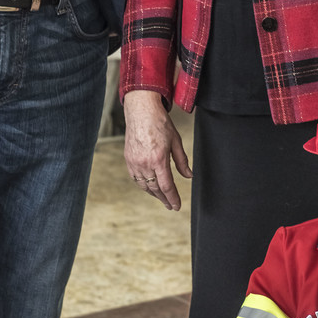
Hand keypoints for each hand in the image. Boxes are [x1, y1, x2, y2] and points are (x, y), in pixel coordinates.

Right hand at [123, 89, 191, 211]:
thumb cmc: (160, 123)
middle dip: (164, 199)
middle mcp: (145, 163)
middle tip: (170, 206)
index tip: (177, 206)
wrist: (141, 111)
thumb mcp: (176, 141)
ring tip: (161, 198)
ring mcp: (134, 162)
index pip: (167, 186)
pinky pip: (135, 178)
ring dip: (153, 194)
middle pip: (155, 189)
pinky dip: (143, 185)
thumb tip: (188, 176)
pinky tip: (149, 186)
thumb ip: (182, 161)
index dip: (172, 198)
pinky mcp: (128, 159)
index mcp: (159, 159)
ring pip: (144, 185)